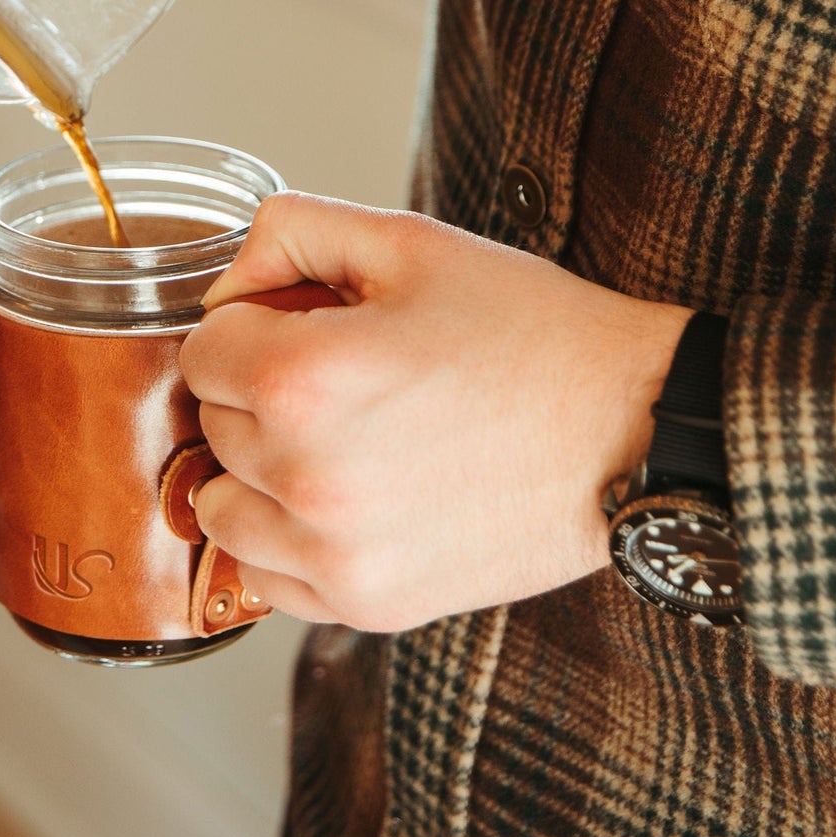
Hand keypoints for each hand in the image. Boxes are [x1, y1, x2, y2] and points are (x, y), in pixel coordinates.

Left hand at [181, 193, 688, 629]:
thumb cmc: (530, 332)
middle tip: (343, 377)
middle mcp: (306, 475)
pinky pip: (269, 577)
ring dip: (257, 472)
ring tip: (339, 440)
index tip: (303, 326)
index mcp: (305, 377)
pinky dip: (287, 541)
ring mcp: (336, 552)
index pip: (201, 350)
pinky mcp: (369, 603)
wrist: (634, 429)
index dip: (249, 326)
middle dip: (257, 393)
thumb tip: (225, 283)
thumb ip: (290, 232)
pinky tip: (349, 498)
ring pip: (222, 509)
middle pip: (212, 426)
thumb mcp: (409, 242)